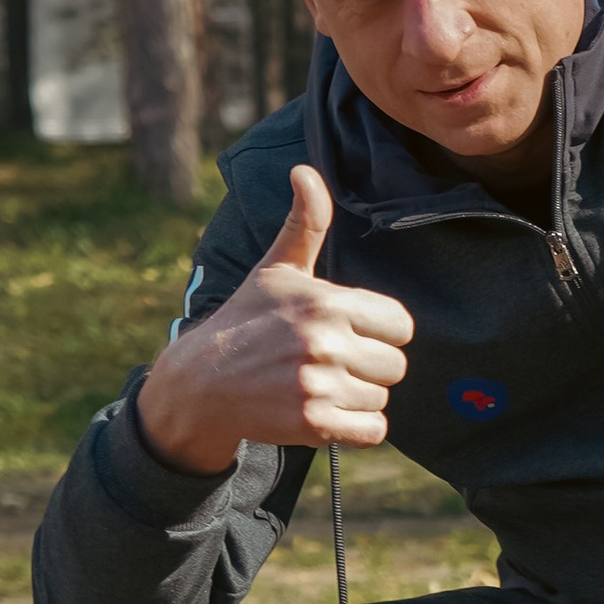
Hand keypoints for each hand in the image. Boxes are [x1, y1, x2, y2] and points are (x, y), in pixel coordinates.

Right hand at [133, 164, 413, 476]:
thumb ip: (305, 223)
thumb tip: (306, 171)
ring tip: (322, 385)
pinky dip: (357, 428)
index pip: (402, 325)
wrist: (201, 382)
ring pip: (382, 399)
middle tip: (332, 363)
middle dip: (370, 367)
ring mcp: (318, 385)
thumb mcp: (276, 269)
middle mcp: (325, 342)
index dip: (381, 331)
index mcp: (326, 302)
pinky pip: (373, 432)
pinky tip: (329, 412)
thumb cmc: (246, 321)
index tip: (351, 333)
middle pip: (396, 365)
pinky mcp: (312, 424)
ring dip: (359, 397)